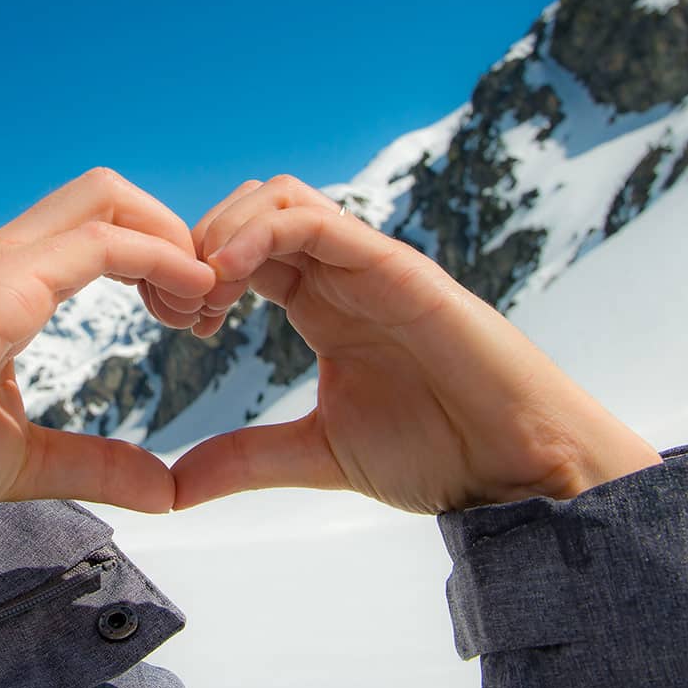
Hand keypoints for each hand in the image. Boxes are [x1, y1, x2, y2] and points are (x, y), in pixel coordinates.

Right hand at [0, 170, 215, 528]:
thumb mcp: (22, 463)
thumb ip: (92, 465)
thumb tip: (161, 486)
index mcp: (1, 291)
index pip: (92, 233)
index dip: (154, 260)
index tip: (189, 319)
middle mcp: (1, 262)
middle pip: (107, 196)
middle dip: (172, 233)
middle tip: (205, 306)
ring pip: (107, 198)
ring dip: (172, 238)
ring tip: (203, 302)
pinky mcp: (3, 284)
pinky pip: (102, 240)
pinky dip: (161, 255)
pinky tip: (190, 296)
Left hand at [169, 177, 661, 513]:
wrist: (517, 466)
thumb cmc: (438, 453)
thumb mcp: (317, 454)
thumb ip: (246, 459)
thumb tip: (173, 489)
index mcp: (319, 304)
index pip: (240, 253)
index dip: (193, 274)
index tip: (171, 323)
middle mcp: (340, 274)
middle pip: (249, 211)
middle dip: (197, 245)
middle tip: (178, 307)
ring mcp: (368, 264)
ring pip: (276, 198)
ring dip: (223, 231)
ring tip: (203, 294)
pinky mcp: (395, 266)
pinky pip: (315, 220)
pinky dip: (259, 234)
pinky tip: (230, 277)